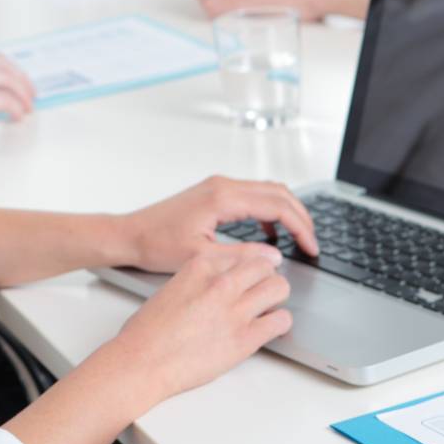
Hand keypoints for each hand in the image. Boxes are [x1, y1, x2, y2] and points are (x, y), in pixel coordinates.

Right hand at [106, 242, 291, 407]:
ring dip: (277, 296)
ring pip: (279, 288)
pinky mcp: (245, 339)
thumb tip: (217, 285)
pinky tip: (270, 327)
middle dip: (266, 276)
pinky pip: (281, 321)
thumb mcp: (171, 288)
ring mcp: (235, 310)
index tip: (250, 273)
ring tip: (268, 307)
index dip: (247, 266)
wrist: (142, 360)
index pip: (241, 254)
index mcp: (200, 267)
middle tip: (262, 289)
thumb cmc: (148, 330)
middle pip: (264, 266)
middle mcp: (221, 283)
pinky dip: (280, 323)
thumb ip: (198, 281)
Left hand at [116, 175, 317, 271]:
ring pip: (267, 191)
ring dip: (287, 211)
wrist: (130, 234)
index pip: (277, 205)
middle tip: (312, 244)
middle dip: (301, 217)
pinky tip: (270, 235)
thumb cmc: (157, 244)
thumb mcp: (203, 257)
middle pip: (278, 193)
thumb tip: (275, 257)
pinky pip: (252, 196)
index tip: (312, 248)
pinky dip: (269, 211)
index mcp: (222, 198)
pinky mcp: (213, 193)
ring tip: (299, 238)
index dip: (300, 227)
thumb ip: (242, 256)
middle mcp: (222, 186)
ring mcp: (218, 187)